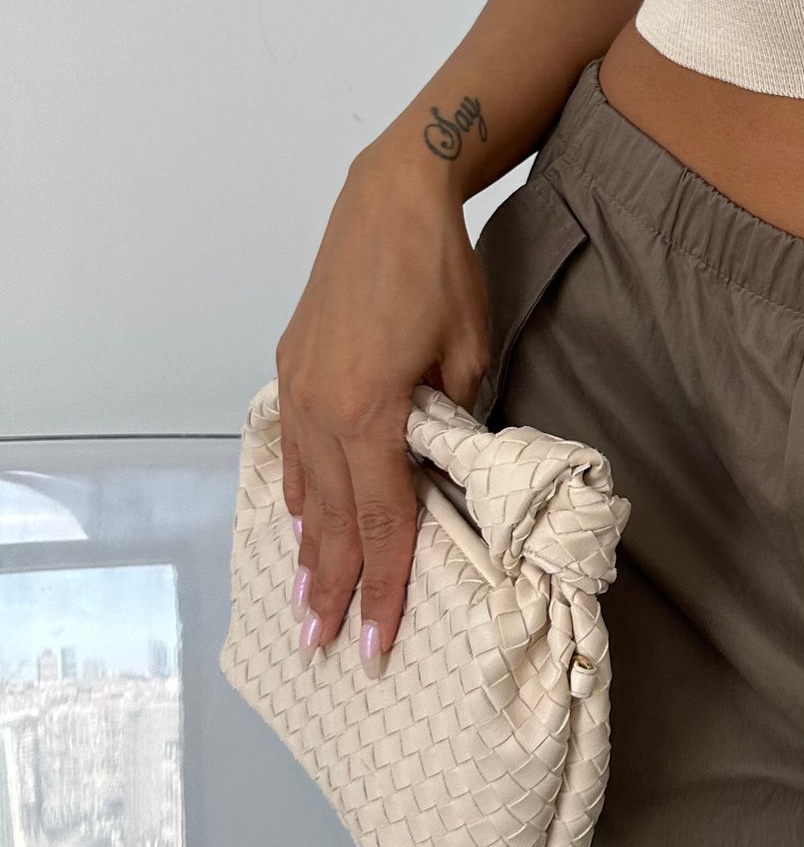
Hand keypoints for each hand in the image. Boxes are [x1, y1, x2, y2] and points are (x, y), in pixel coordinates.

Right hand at [273, 151, 491, 678]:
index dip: (385, 587)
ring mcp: (298, 387)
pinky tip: (298, 520)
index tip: (380, 643)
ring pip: (304, 488)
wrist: (390, 198)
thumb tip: (446, 462)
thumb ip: (453, 419)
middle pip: (331, 520)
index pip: (381, 521)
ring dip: (307, 549)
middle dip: (334, 589)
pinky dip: (298, 492)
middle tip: (326, 648)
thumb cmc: (440, 271)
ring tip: (309, 602)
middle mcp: (321, 408)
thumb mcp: (469, 352)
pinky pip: (293, 449)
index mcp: (369, 411)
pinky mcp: (292, 366)